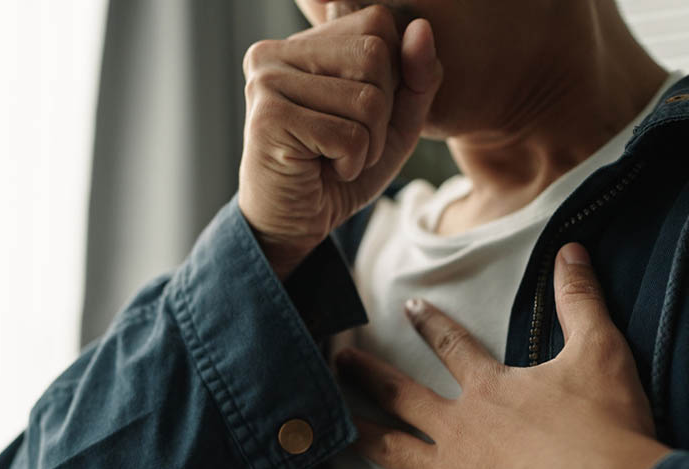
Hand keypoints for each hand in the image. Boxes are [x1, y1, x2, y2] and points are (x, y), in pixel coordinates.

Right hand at [238, 6, 442, 278]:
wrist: (293, 224)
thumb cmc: (340, 170)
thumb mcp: (395, 123)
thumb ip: (416, 77)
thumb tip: (422, 28)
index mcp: (302, 43)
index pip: (378, 22)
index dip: (391, 75)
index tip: (360, 114)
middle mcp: (275, 52)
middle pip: (375, 53)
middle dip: (382, 112)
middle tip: (348, 142)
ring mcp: (267, 82)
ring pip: (367, 98)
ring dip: (368, 143)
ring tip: (335, 157)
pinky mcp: (269, 119)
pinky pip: (349, 135)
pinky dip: (351, 163)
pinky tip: (323, 170)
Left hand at [334, 243, 671, 468]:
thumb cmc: (606, 428)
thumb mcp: (600, 352)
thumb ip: (580, 300)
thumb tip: (571, 250)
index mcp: (489, 389)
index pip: (451, 345)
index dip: (429, 323)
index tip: (406, 307)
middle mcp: (459, 428)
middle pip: (402, 396)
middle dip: (367, 376)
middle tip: (338, 360)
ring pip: (391, 451)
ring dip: (359, 436)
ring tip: (328, 429)